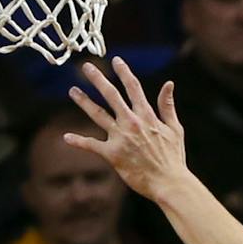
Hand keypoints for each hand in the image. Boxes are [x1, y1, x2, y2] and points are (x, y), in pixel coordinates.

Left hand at [67, 58, 189, 198]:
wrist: (169, 183)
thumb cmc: (174, 159)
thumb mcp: (175, 130)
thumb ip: (168, 106)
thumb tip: (169, 84)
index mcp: (147, 116)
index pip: (133, 88)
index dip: (124, 72)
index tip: (116, 60)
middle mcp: (131, 123)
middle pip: (111, 95)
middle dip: (98, 79)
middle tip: (86, 67)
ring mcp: (121, 138)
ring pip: (97, 114)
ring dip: (84, 101)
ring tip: (72, 91)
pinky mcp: (113, 154)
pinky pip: (92, 145)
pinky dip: (79, 141)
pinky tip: (67, 137)